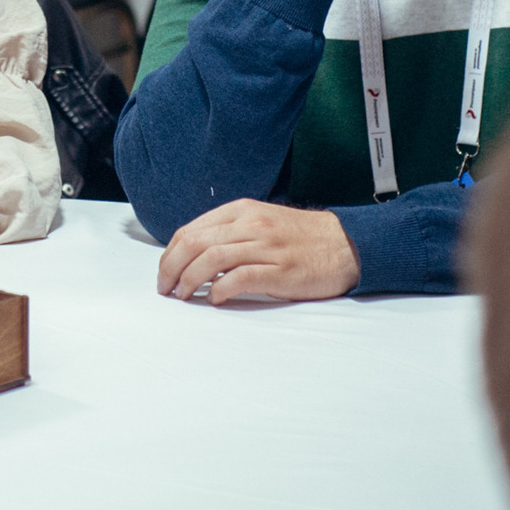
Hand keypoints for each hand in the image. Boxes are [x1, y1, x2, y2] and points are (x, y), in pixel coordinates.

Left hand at [157, 200, 359, 304]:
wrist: (345, 244)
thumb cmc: (300, 238)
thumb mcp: (261, 221)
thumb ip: (229, 232)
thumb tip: (192, 254)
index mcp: (242, 211)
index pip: (191, 229)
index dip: (170, 254)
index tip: (164, 272)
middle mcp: (251, 225)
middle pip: (195, 243)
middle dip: (171, 268)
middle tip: (165, 288)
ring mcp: (266, 247)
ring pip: (212, 258)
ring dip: (190, 280)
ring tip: (184, 295)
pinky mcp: (280, 271)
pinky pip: (241, 277)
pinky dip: (220, 289)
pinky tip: (215, 298)